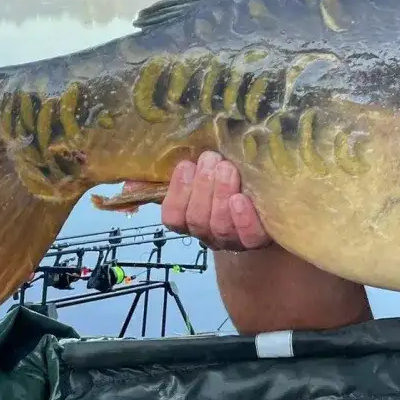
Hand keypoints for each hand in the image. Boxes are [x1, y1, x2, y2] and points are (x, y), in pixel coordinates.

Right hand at [157, 150, 272, 252]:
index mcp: (192, 219)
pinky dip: (243, 218)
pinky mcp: (260, 239)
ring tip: (227, 169)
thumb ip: (171, 178)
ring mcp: (235, 239)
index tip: (186, 165)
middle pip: (198, 220)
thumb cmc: (229, 182)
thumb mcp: (200, 177)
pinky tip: (241, 199)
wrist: (270, 201)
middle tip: (211, 160)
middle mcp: (211, 234)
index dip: (177, 193)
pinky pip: (249, 236)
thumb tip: (129, 184)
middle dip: (202, 187)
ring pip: (220, 226)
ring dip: (221, 195)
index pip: (174, 217)